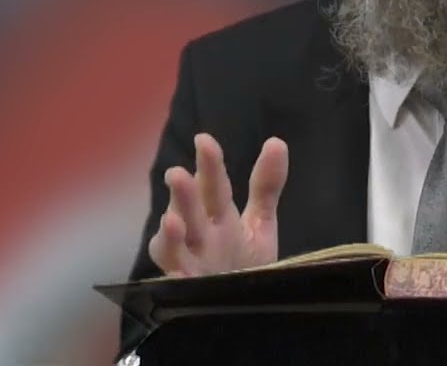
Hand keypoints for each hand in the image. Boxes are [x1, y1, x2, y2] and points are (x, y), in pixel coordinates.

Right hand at [148, 133, 288, 276]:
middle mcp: (200, 235)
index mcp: (218, 215)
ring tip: (171, 220)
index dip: (209, 165)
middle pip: (189, 211)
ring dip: (169, 234)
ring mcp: (190, 262)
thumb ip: (266, 186)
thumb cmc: (245, 262)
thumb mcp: (259, 223)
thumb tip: (277, 141)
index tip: (204, 140)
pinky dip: (175, 276)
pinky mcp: (187, 290)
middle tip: (177, 175)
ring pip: (173, 245)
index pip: (214, 186)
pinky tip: (178, 271)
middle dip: (183, 195)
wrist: (241, 307)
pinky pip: (175, 283)